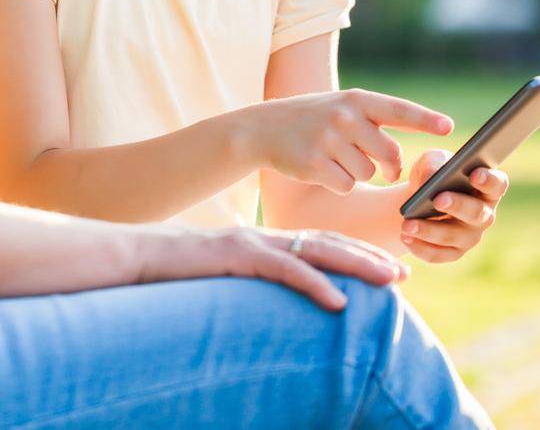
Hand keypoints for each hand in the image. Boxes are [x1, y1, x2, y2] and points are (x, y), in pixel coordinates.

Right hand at [138, 225, 410, 312]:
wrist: (135, 255)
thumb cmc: (173, 270)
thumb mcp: (221, 275)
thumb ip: (250, 281)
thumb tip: (273, 301)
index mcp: (262, 242)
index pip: (318, 244)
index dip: (356, 254)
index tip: (388, 268)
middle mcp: (263, 238)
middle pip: (327, 244)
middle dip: (369, 258)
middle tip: (404, 273)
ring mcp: (251, 244)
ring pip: (316, 252)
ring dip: (356, 266)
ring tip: (389, 280)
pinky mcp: (237, 256)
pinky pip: (283, 272)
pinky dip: (314, 285)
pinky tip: (338, 302)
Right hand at [249, 89, 453, 193]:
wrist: (263, 129)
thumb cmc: (312, 119)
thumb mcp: (341, 108)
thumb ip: (372, 122)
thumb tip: (402, 158)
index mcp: (356, 99)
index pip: (398, 109)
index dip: (425, 119)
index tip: (447, 127)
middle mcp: (344, 117)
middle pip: (390, 154)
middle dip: (391, 166)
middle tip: (387, 169)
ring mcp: (328, 140)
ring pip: (368, 173)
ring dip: (358, 173)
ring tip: (335, 159)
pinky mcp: (315, 164)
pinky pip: (347, 186)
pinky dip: (340, 184)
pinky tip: (322, 170)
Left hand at [398, 149, 508, 262]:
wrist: (418, 198)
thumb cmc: (433, 174)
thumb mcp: (431, 161)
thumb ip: (434, 163)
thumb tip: (431, 176)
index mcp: (486, 189)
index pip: (497, 185)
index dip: (489, 180)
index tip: (474, 174)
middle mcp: (484, 214)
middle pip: (477, 213)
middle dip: (458, 206)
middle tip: (437, 200)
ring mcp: (470, 235)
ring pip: (454, 236)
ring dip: (430, 231)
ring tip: (407, 224)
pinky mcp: (454, 252)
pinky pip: (440, 254)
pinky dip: (422, 248)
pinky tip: (405, 238)